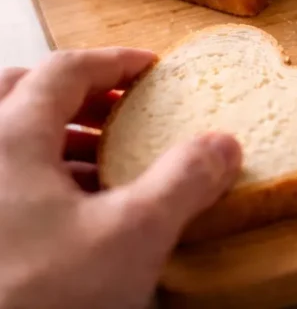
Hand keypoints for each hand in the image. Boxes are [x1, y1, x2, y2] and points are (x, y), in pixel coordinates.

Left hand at [0, 49, 241, 308]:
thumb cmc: (40, 296)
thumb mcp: (133, 235)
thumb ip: (183, 181)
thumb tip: (222, 146)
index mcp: (9, 137)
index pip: (64, 70)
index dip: (115, 62)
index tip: (151, 68)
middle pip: (18, 92)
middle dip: (75, 94)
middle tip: (121, 107)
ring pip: (6, 138)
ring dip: (57, 138)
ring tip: (106, 162)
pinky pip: (1, 178)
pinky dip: (36, 175)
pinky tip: (73, 210)